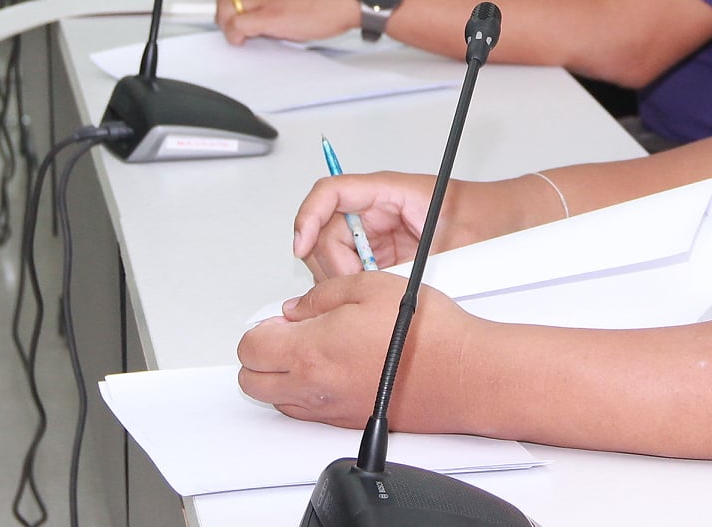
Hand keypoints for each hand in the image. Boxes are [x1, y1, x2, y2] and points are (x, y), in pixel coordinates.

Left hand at [237, 276, 475, 430]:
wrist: (461, 373)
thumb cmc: (425, 333)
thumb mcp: (370, 287)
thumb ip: (322, 295)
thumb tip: (297, 309)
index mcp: (311, 350)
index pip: (250, 347)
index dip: (262, 327)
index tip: (284, 318)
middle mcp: (313, 388)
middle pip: (251, 381)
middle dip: (262, 354)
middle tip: (290, 333)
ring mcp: (329, 411)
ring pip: (276, 401)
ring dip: (281, 376)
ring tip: (315, 349)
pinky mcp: (347, 423)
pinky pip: (305, 412)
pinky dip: (305, 393)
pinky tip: (334, 368)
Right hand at [293, 171, 523, 279]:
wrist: (512, 220)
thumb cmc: (488, 217)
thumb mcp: (454, 242)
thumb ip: (415, 265)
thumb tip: (380, 291)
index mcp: (390, 191)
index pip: (332, 192)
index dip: (309, 216)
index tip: (301, 245)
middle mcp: (379, 208)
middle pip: (326, 231)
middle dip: (331, 262)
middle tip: (355, 288)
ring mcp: (380, 231)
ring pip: (336, 254)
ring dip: (344, 277)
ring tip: (373, 292)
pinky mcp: (386, 251)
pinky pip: (355, 268)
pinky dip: (357, 285)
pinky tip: (377, 296)